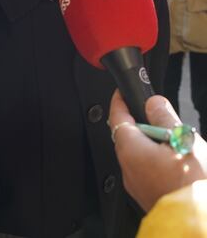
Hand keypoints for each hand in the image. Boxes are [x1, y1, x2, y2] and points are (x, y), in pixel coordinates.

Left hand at [108, 90, 206, 211]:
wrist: (198, 222)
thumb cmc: (190, 183)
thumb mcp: (181, 139)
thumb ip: (164, 117)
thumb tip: (153, 102)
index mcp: (131, 149)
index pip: (117, 117)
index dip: (119, 102)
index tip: (122, 92)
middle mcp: (128, 168)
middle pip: (127, 135)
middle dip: (139, 122)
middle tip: (155, 113)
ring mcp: (136, 184)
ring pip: (137, 153)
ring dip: (149, 142)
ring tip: (172, 138)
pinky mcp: (147, 195)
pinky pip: (146, 169)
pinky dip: (154, 159)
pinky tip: (173, 159)